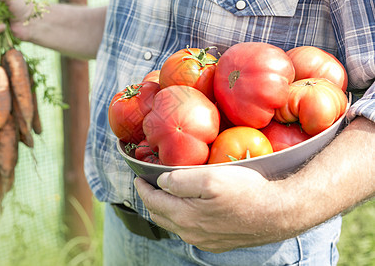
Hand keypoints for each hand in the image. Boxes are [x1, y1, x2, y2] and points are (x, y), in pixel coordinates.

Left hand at [135, 166, 296, 252]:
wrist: (279, 212)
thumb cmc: (247, 191)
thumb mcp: (211, 178)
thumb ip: (180, 180)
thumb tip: (161, 182)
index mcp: (185, 216)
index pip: (153, 201)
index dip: (143, 187)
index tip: (139, 176)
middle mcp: (191, 233)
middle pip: (160, 215)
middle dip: (151, 198)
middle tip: (149, 184)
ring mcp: (204, 240)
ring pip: (175, 224)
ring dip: (166, 209)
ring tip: (166, 194)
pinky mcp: (217, 242)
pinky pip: (190, 231)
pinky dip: (181, 217)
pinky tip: (188, 208)